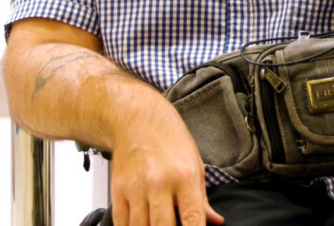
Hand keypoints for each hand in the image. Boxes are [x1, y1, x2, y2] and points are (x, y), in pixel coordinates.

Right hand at [109, 100, 223, 225]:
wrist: (137, 118)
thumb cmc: (169, 138)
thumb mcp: (194, 163)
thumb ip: (202, 198)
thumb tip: (215, 221)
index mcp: (185, 176)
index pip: (192, 219)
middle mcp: (160, 183)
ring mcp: (136, 188)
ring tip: (158, 224)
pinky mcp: (117, 191)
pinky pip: (122, 224)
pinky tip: (142, 224)